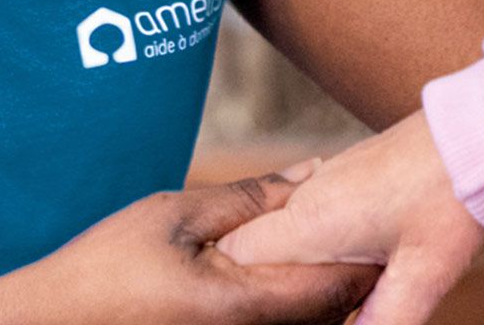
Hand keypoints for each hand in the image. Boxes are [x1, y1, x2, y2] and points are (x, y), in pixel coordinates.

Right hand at [16, 173, 379, 324]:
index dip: (370, 251)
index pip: (340, 286)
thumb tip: (313, 174)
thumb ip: (249, 197)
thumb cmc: (104, 271)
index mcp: (248, 305)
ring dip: (324, 288)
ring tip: (326, 243)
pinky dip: (291, 302)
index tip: (380, 214)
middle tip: (361, 223)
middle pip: (333, 312)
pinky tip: (277, 273)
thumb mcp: (174, 216)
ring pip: (309, 323)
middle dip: (353, 269)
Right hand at [218, 113, 483, 324]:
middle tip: (311, 303)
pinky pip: (310, 212)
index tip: (272, 308)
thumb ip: (385, 320)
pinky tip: (352, 260)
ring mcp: (327, 180)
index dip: (245, 286)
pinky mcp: (349, 174)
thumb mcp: (422, 275)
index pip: (239, 254)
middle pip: (255, 243)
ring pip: (284, 228)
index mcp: (312, 220)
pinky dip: (317, 241)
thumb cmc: (453, 196)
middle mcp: (309, 196)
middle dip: (270, 279)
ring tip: (335, 289)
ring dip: (295, 262)